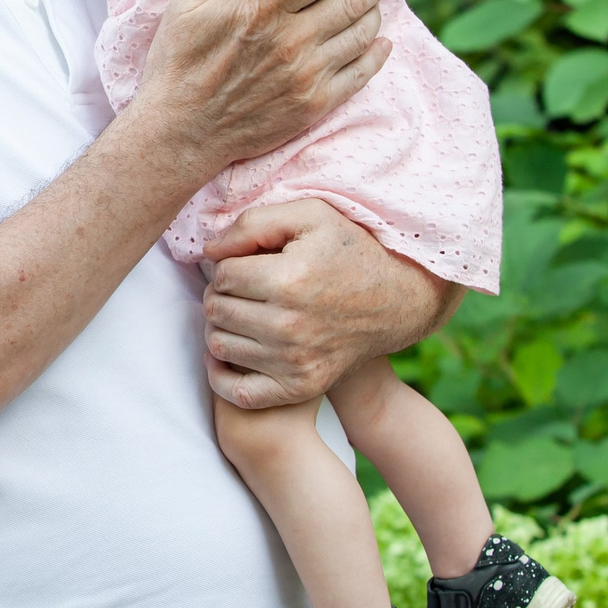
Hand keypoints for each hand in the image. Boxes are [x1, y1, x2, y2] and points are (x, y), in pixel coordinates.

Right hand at [127, 0, 392, 179]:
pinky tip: (379, 42)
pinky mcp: (315, 105)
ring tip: (373, 0)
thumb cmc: (179, 64)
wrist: (180, 132)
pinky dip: (377, 53)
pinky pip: (362, 74)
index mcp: (262, 10)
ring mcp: (308, 75)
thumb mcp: (189, 5)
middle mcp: (292, 41)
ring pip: (362, 34)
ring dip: (374, 11)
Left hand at [200, 199, 460, 408]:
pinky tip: (232, 352)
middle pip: (216, 310)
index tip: (247, 264)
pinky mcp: (301, 387)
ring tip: (244, 313)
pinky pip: (238, 392)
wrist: (398, 301)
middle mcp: (290, 325)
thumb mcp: (310, 215)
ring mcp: (296, 362)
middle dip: (222, 294)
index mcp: (288, 280)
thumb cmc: (350, 251)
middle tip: (244, 288)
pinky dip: (223, 376)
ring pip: (219, 346)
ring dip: (223, 327)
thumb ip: (252, 224)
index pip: (221, 275)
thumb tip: (209, 251)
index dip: (228, 265)